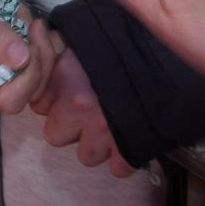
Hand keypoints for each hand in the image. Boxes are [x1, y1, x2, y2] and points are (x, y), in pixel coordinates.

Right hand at [0, 0, 59, 113]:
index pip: (11, 99)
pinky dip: (35, 57)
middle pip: (26, 94)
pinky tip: (32, 35)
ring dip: (41, 57)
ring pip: (30, 87)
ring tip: (36, 26)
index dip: (30, 75)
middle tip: (38, 26)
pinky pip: (24, 78)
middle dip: (40, 61)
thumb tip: (23, 57)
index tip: (32, 42)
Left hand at [30, 48, 136, 175]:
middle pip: (56, 136)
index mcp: (65, 75)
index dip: (54, 101)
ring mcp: (102, 129)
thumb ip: (65, 54)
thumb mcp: (88, 37)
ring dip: (98, 144)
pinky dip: (125, 156)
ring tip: (113, 123)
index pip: (38, 106)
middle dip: (72, 126)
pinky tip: (130, 137)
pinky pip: (118, 168)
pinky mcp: (128, 146)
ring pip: (86, 155)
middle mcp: (78, 104)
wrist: (166, 53)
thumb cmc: (127, 42)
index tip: (67, 95)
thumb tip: (46, 48)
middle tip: (91, 110)